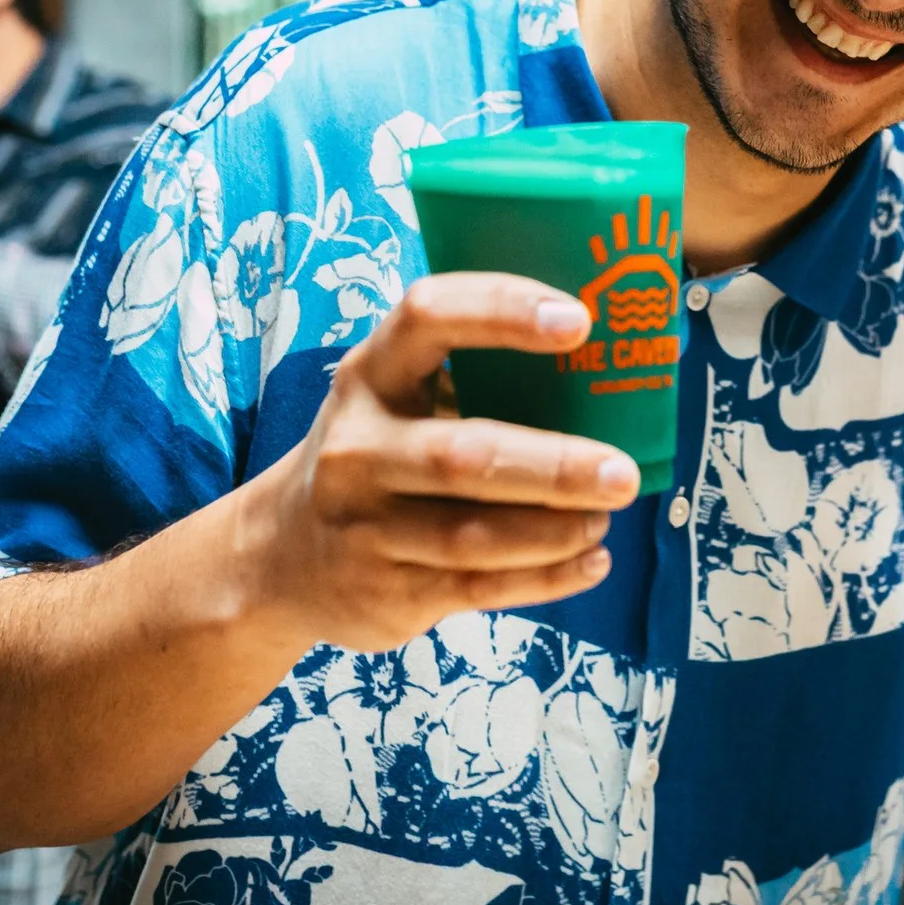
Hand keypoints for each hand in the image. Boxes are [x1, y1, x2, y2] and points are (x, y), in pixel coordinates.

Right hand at [242, 272, 637, 656]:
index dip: (503, 312)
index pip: (429, 318)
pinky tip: (592, 561)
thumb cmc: (377, 452)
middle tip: (623, 473)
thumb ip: (472, 377)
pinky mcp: (385, 593)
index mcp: (370, 374)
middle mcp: (357, 449)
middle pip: (463, 455)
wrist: (280, 556)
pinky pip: (479, 589)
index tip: (579, 321)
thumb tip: (608, 366)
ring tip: (604, 515)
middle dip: (553, 466)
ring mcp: (365, 528)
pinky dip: (546, 578)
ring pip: (474, 536)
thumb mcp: (396, 397)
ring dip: (555, 530)